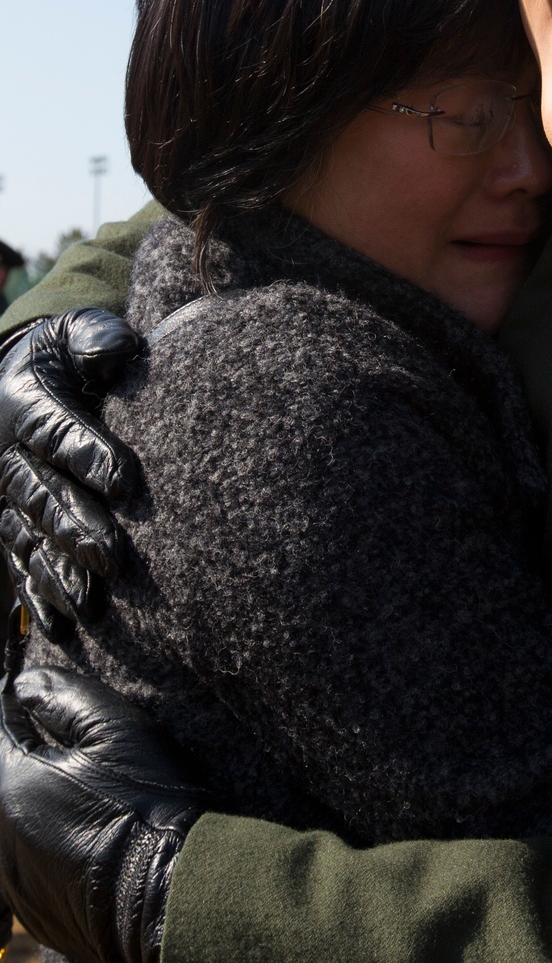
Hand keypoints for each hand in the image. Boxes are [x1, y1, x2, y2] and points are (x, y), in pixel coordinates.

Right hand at [0, 311, 142, 636]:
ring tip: (93, 604)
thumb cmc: (63, 356)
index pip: (56, 431)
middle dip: (77, 528)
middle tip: (116, 558)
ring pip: (28, 538)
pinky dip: (37, 596)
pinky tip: (60, 628)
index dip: (89, 456)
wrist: (18, 381)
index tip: (128, 482)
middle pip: (41, 495)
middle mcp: (6, 456)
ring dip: (58, 573)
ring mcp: (3, 496)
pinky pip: (17, 564)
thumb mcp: (72, 334)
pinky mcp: (8, 525)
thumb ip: (95, 338)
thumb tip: (115, 350)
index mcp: (25, 404)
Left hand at [0, 666, 211, 962]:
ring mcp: (14, 885)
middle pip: (2, 780)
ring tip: (78, 796)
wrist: (172, 896)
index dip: (8, 708)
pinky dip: (44, 846)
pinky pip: (28, 869)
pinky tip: (84, 839)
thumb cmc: (146, 805)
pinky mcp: (37, 916)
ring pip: (11, 829)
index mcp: (9, 788)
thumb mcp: (114, 729)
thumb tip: (25, 684)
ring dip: (33, 804)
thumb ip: (62, 697)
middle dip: (22, 759)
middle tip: (58, 746)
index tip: (18, 691)